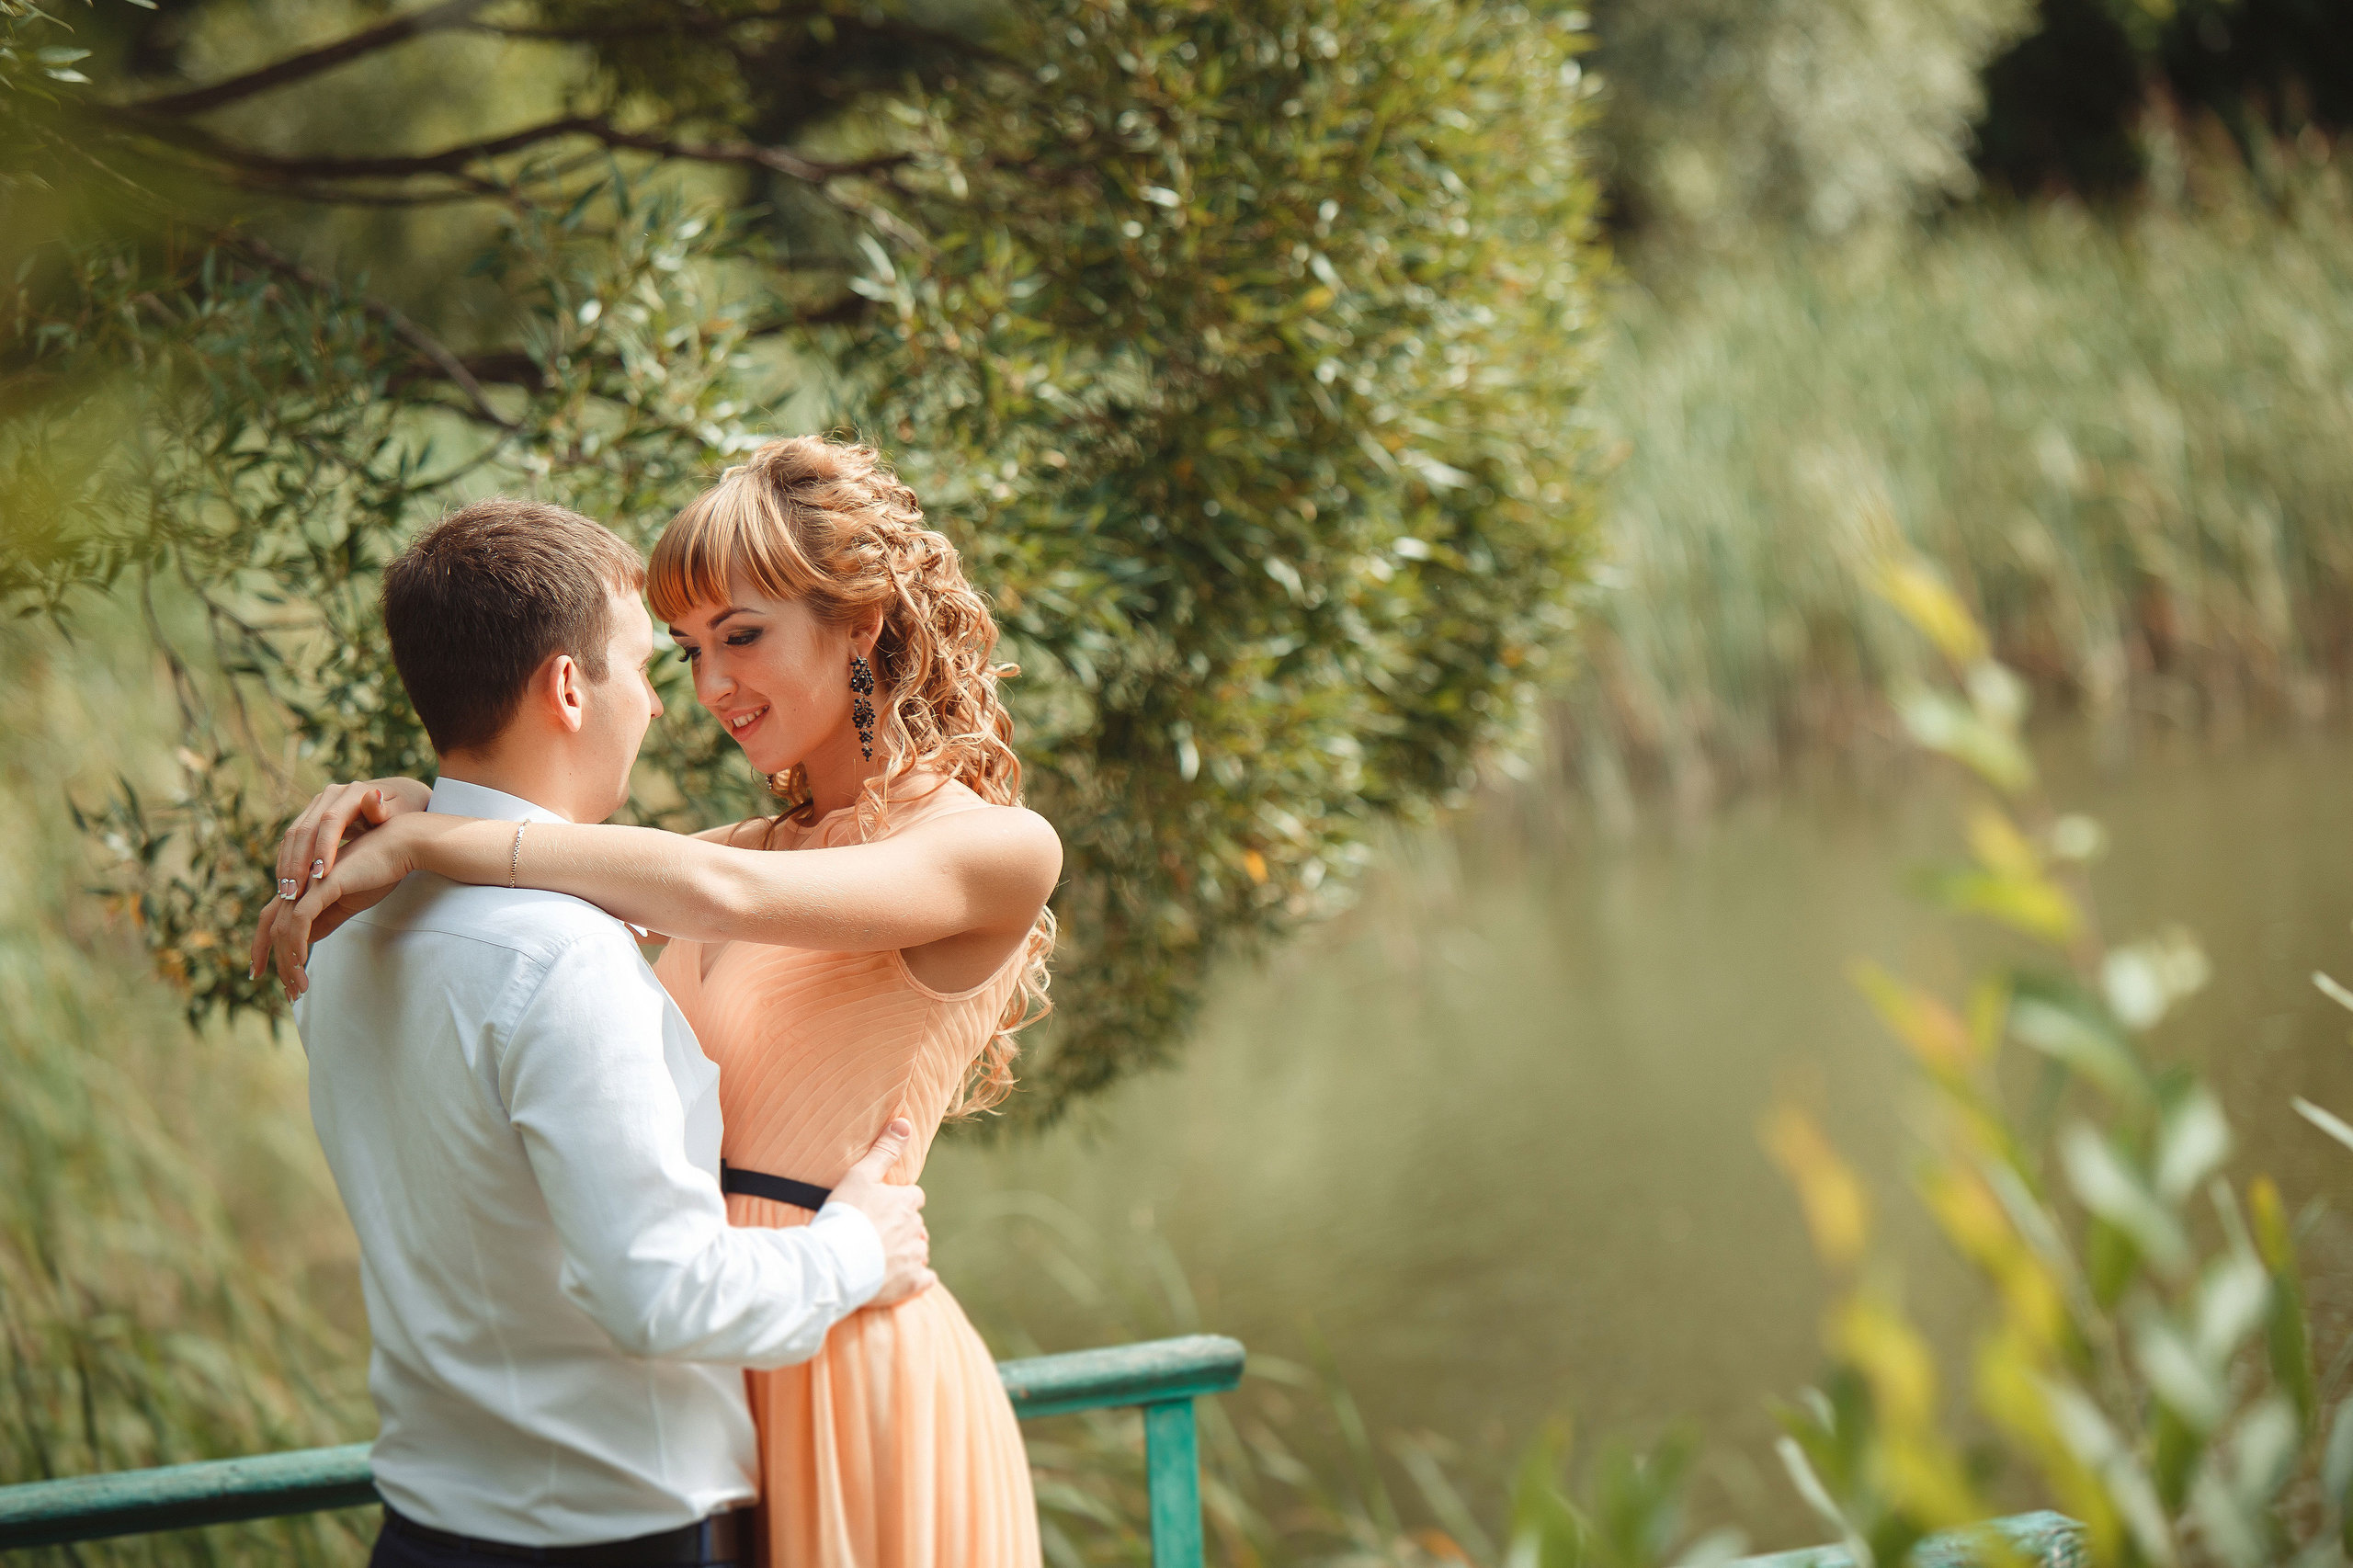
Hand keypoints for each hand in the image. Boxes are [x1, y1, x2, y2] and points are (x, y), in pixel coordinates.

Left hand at [250, 812, 438, 998]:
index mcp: (302, 885)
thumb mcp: (348, 903)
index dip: (261, 946)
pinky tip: (302, 963)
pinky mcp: (323, 885)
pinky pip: (300, 920)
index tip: (263, 972)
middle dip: (268, 959)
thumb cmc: (378, 871)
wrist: (400, 847)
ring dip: (288, 961)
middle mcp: (298, 883)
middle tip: (286, 992)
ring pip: (284, 928)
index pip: (270, 918)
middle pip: (269, 925)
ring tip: (299, 986)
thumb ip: (326, 919)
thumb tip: (306, 940)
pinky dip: (297, 944)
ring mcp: (308, 883)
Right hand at [274, 777, 430, 895]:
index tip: (321, 877)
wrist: (398, 798)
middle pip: (304, 829)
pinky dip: (288, 862)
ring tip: (286, 894)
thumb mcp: (401, 811)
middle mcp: (330, 795)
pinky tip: (287, 884)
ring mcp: (318, 804)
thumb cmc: (403, 810)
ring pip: (293, 835)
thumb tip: (372, 797)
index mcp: (353, 793)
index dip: (323, 848)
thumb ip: (384, 810)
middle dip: (297, 863)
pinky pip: (294, 840)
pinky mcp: (311, 815)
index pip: (330, 821)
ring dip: (287, 865)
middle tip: (293, 893)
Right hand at [828, 1117, 934, 1307]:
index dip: (900, 1201)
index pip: (914, 1197)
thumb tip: (904, 1122)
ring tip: (884, 1255)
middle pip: (916, 1225)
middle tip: (878, 1234)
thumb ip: (884, 1150)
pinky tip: (906, 1278)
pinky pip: (926, 1279)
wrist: (836, 1262)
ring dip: (908, 1251)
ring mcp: (915, 1257)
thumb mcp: (860, 1175)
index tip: (885, 1207)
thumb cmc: (845, 1216)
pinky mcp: (911, 1283)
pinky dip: (919, 1278)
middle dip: (903, 1228)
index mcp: (906, 1202)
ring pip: (920, 1250)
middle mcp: (916, 1229)